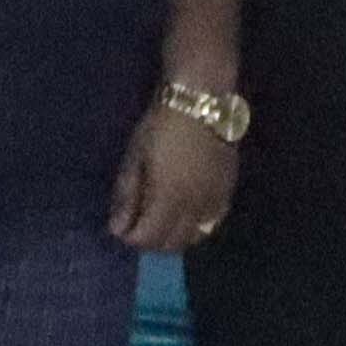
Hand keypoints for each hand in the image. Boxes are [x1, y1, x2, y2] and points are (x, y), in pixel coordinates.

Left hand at [108, 106, 236, 252]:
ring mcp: (215, 200)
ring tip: (160, 222)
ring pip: (195, 237)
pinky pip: (213, 223)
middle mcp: (195, 206)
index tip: (121, 230)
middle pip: (172, 243)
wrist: (201, 101)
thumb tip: (117, 229)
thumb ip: (126, 196)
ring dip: (174, 238)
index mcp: (168, 197)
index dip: (131, 239)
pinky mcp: (228, 191)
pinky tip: (185, 215)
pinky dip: (196, 227)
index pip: (148, 238)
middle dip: (151, 242)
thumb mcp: (135, 157)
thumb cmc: (161, 125)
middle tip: (138, 228)